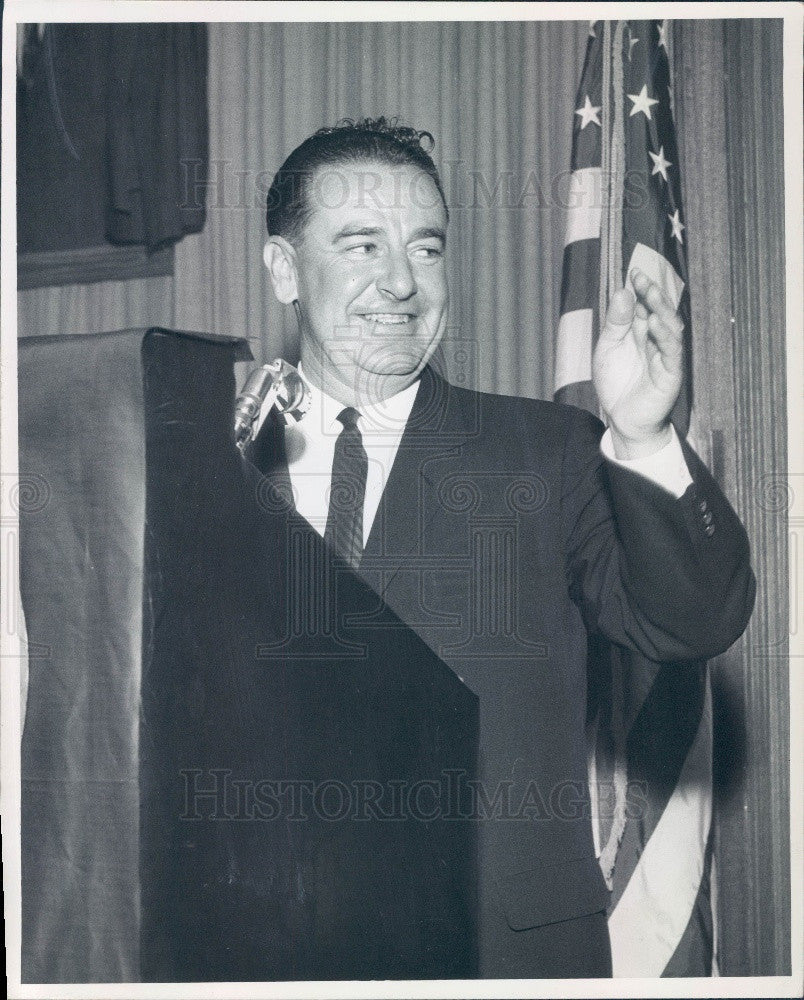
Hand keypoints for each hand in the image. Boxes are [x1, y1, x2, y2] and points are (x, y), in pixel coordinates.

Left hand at [592, 268, 683, 458]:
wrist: (622, 418)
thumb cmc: (617, 383)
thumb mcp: (608, 348)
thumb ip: (615, 323)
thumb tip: (622, 292)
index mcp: (640, 331)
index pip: (644, 304)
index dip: (641, 288)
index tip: (634, 272)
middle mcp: (656, 339)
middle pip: (659, 311)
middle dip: (652, 293)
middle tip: (643, 279)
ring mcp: (666, 355)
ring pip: (670, 327)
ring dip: (662, 309)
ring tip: (651, 294)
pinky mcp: (671, 372)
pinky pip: (671, 351)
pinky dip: (664, 336)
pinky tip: (654, 323)